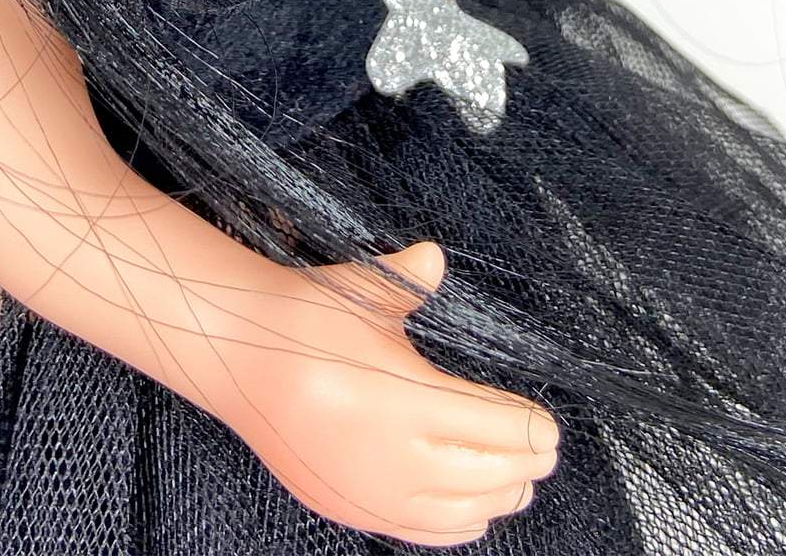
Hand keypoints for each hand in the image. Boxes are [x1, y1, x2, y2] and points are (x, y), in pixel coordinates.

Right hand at [223, 241, 560, 545]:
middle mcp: (394, 458)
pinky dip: (457, 527)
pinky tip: (474, 515)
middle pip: (489, 476)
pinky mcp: (350, 508)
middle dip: (524, 466)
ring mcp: (371, 492)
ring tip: (518, 483)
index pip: (497, 429)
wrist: (236, 357)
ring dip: (497, 498)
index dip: (531, 430)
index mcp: (407, 399)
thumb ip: (409, 279)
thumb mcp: (360, 291)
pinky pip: (421, 534)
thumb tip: (437, 258)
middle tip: (545, 453)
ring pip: (461, 514)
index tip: (549, 425)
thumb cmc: (303, 318)